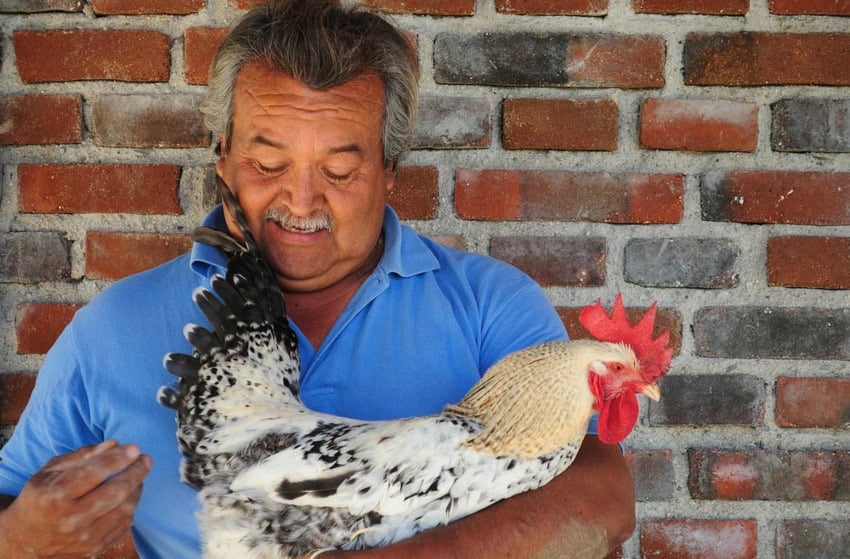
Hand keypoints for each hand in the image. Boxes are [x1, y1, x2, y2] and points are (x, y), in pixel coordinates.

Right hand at [0, 439, 151, 558]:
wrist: (25, 541)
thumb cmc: (39, 500)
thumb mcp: (49, 473)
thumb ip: (81, 457)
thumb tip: (114, 444)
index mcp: (56, 496)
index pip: (95, 473)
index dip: (118, 458)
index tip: (135, 448)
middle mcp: (71, 519)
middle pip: (116, 492)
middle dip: (136, 472)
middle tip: (146, 459)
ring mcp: (84, 537)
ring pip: (125, 509)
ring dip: (137, 489)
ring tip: (138, 476)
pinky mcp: (94, 549)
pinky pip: (124, 525)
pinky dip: (130, 508)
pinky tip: (128, 497)